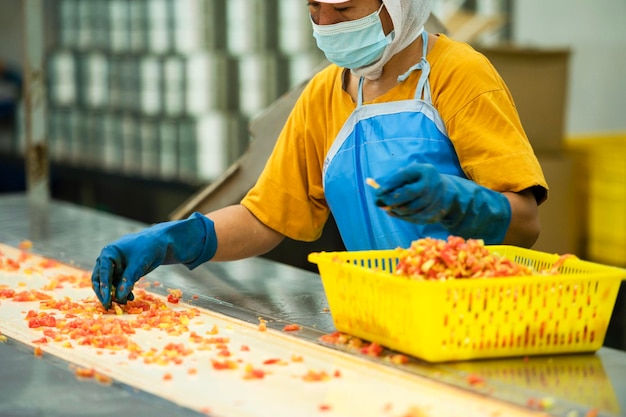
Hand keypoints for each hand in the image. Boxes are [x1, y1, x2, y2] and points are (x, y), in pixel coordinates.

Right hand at [91, 212, 216, 308]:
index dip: (104, 287)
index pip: (102, 272)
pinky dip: (122, 291)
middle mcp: (107, 260)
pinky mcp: (122, 272)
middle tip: (109, 306)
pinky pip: (118, 284)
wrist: (160, 243)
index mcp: (108, 253)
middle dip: (105, 293)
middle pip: (100, 279)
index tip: (107, 300)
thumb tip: (119, 297)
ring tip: (125, 302)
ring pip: (110, 283)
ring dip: (115, 293)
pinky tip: (130, 297)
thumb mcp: (138, 264)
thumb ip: (128, 280)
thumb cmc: (148, 249)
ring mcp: (114, 266)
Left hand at [371, 162, 510, 242]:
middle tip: (379, 202)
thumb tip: (378, 190)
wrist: (447, 193)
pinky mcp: (434, 215)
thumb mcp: (411, 173)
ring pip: (409, 209)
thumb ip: (395, 180)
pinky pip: (413, 218)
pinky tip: (394, 212)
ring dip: (394, 209)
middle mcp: (433, 186)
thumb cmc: (422, 180)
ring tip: (387, 206)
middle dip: (390, 200)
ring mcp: (435, 202)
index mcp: (426, 172)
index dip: (390, 186)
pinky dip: (401, 217)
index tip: (377, 191)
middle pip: (407, 196)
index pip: (405, 179)